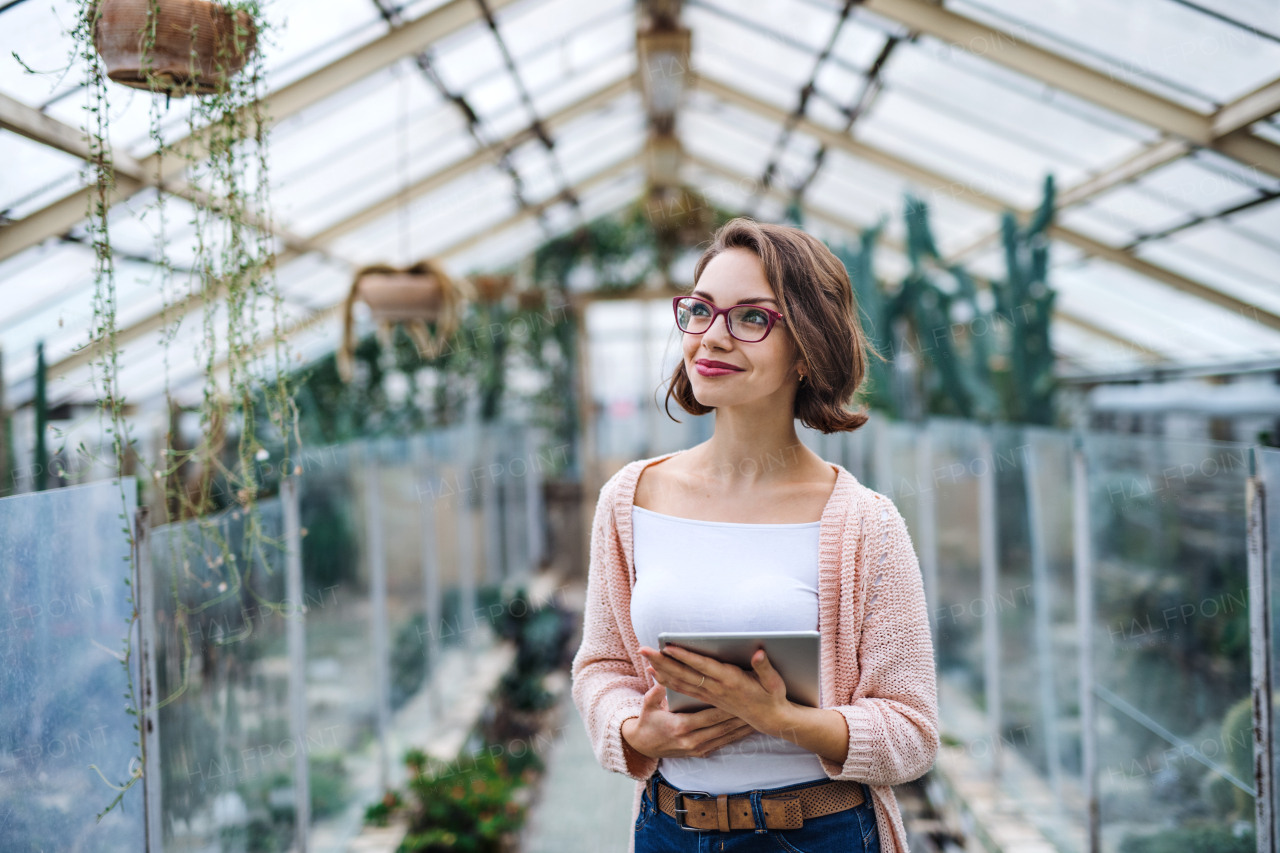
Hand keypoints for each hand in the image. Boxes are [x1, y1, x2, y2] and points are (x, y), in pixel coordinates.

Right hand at [620, 682, 755, 759]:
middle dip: (740, 717)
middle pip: (722, 727)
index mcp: (680, 726)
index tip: (741, 698)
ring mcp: (697, 749)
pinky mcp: (700, 753)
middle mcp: (691, 740)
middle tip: (758, 706)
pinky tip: (747, 730)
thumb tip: (659, 671)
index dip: (727, 708)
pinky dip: (736, 737)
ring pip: (726, 737)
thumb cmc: (646, 722)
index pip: (709, 715)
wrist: (643, 747)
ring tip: (759, 718)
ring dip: (742, 729)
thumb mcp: (648, 704)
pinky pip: (722, 744)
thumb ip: (656, 690)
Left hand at [639, 645, 791, 737]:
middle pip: (684, 674)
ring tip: (646, 659)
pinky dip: (669, 683)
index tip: (668, 647)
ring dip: (662, 671)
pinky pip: (684, 691)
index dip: (685, 656)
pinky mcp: (709, 700)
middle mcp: (716, 689)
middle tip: (645, 650)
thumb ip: (764, 667)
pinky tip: (657, 675)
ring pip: (681, 683)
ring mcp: (710, 696)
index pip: (702, 667)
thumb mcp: (774, 682)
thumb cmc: (772, 697)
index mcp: (730, 681)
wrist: (770, 720)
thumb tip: (759, 652)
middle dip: (663, 661)